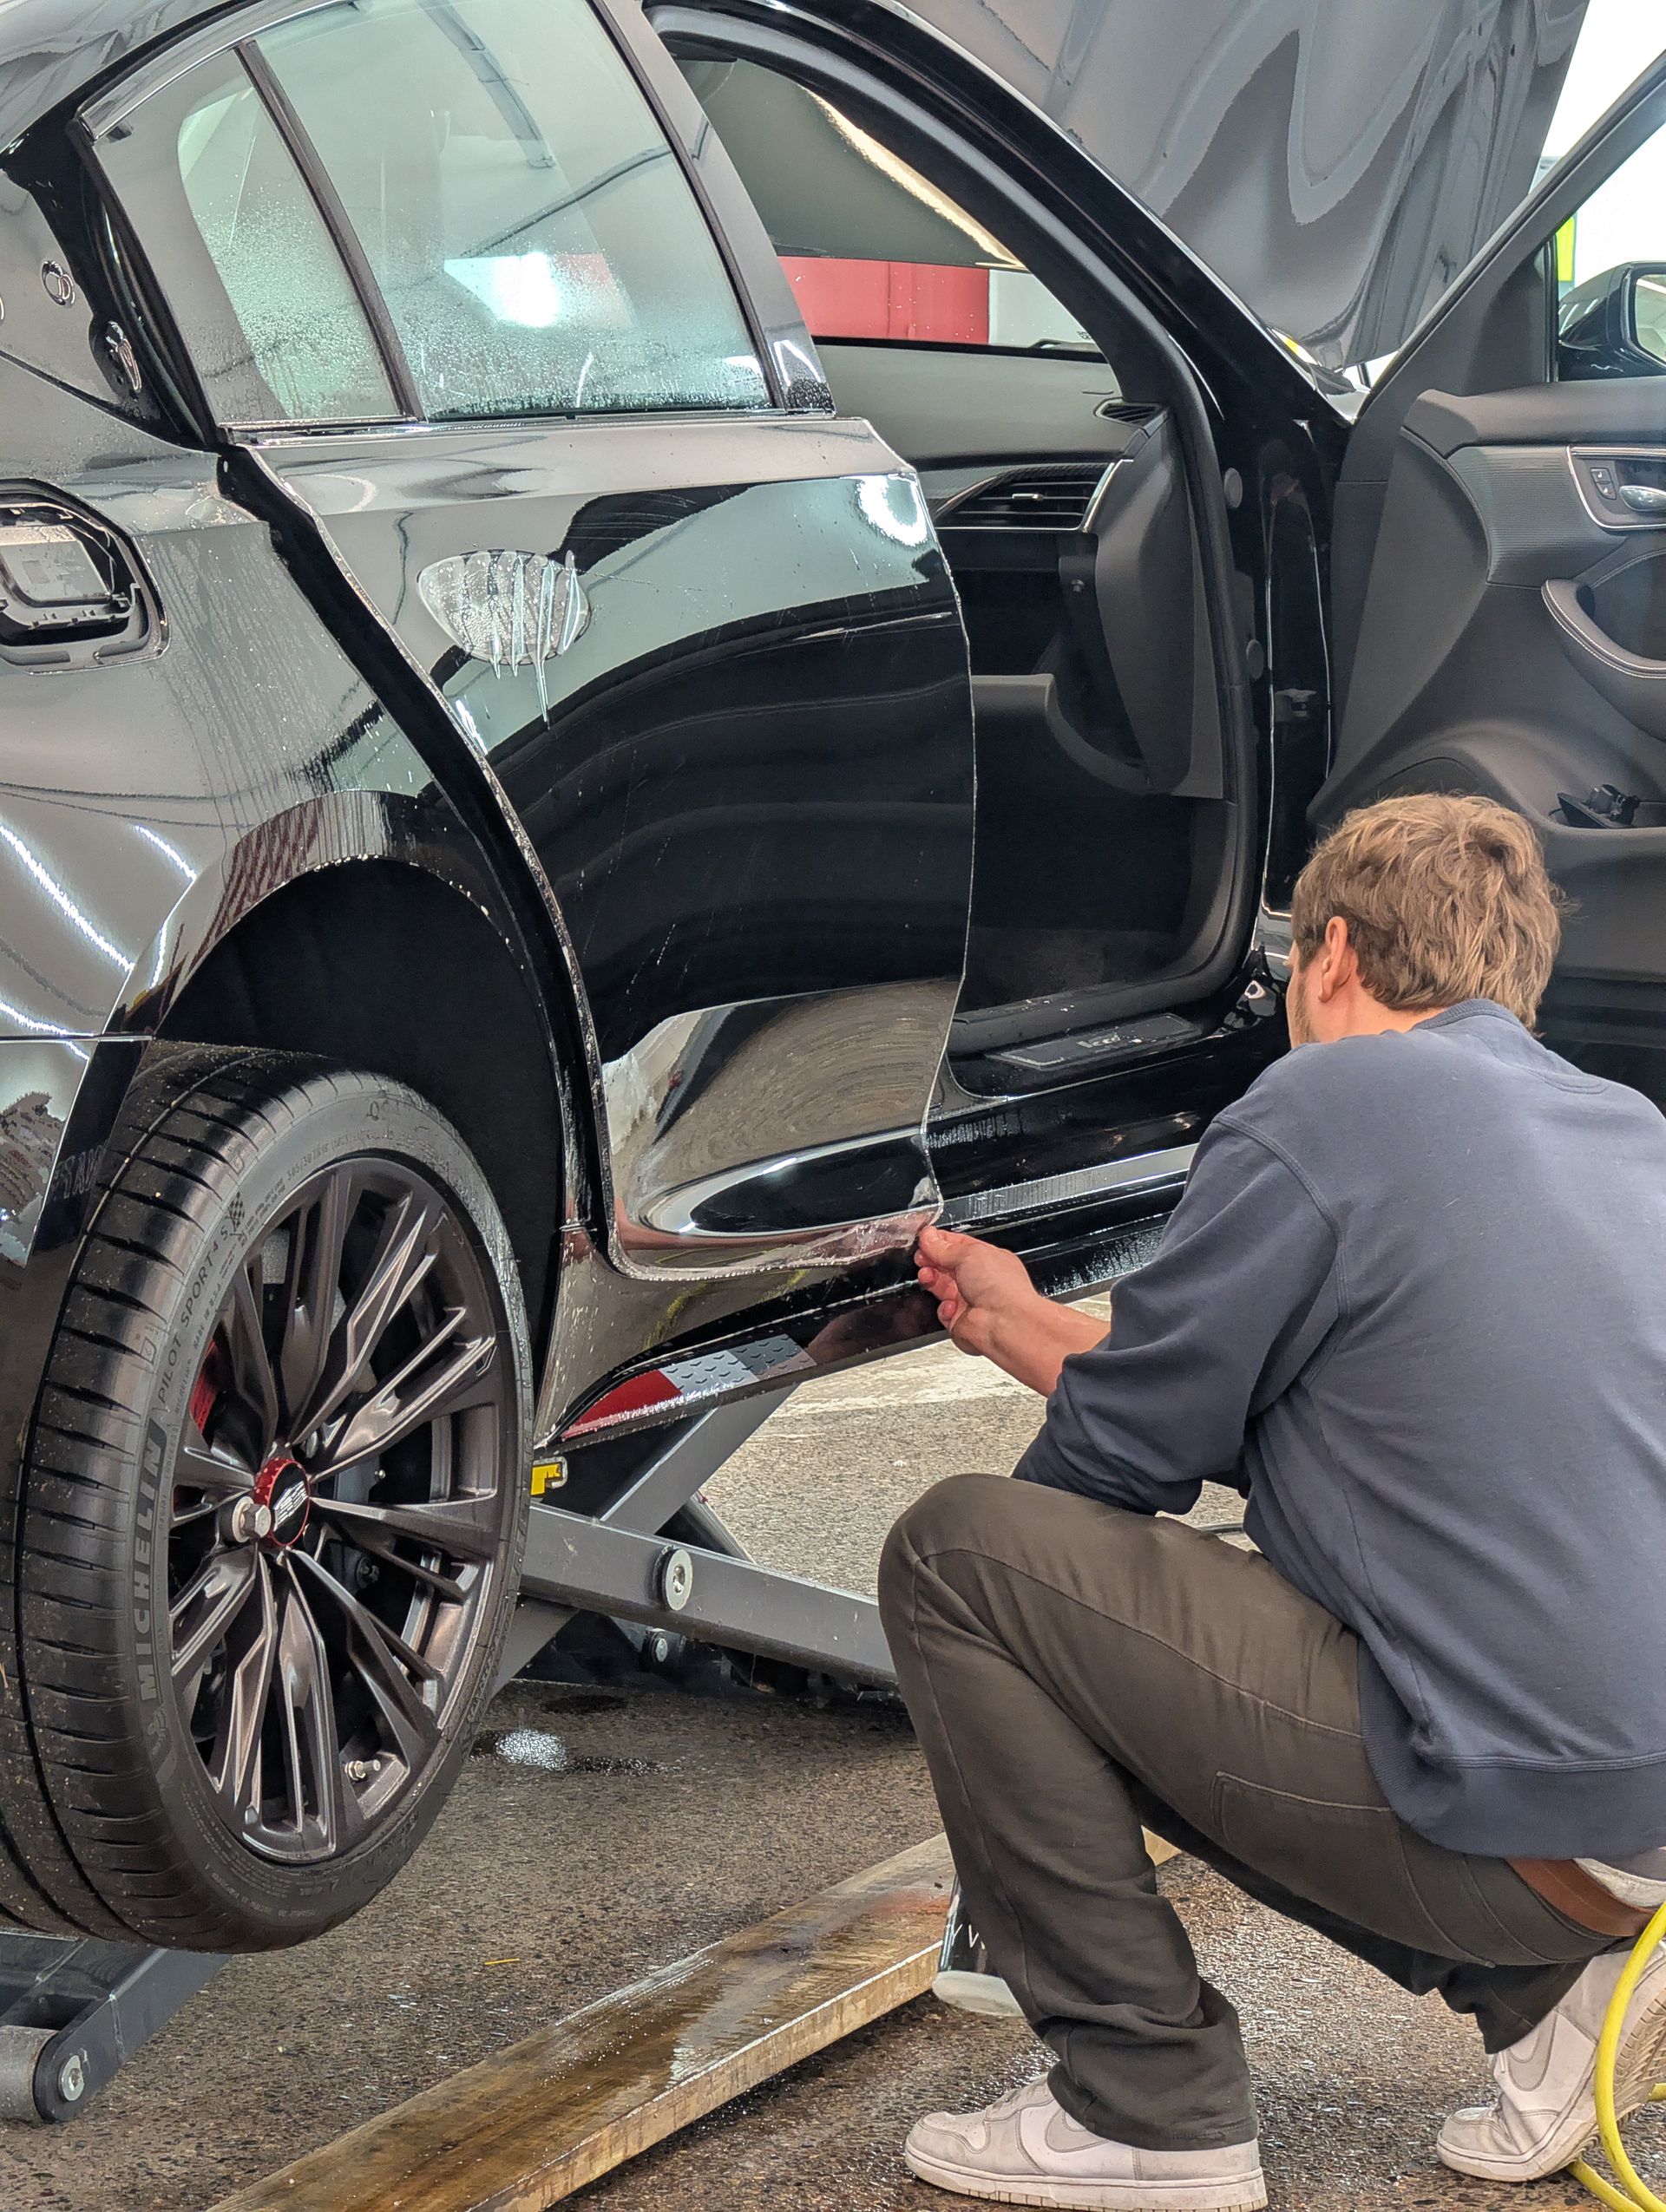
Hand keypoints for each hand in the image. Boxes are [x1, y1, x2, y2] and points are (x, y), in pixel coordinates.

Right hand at [915, 1225, 1037, 1353]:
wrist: (1005, 1324)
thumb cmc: (1002, 1288)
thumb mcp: (969, 1254)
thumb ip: (944, 1247)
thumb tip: (928, 1237)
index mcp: (988, 1259)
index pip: (960, 1246)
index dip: (941, 1242)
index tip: (925, 1239)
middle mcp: (980, 1281)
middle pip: (948, 1266)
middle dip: (932, 1260)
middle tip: (921, 1257)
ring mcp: (970, 1301)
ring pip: (941, 1287)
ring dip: (931, 1280)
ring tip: (926, 1275)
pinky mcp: (961, 1321)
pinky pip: (943, 1311)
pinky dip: (943, 1308)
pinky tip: (951, 1305)